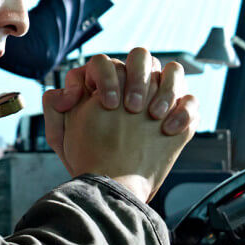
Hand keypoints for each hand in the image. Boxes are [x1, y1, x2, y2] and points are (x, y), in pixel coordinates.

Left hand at [42, 51, 198, 201]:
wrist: (111, 187)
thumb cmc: (86, 159)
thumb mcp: (59, 136)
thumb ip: (53, 107)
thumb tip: (68, 93)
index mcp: (104, 85)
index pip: (104, 62)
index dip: (105, 77)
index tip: (106, 105)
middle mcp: (132, 87)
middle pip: (141, 57)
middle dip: (137, 76)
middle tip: (132, 106)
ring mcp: (157, 100)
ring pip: (172, 71)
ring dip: (166, 87)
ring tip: (153, 115)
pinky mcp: (177, 118)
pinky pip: (190, 102)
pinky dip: (185, 111)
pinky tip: (168, 130)